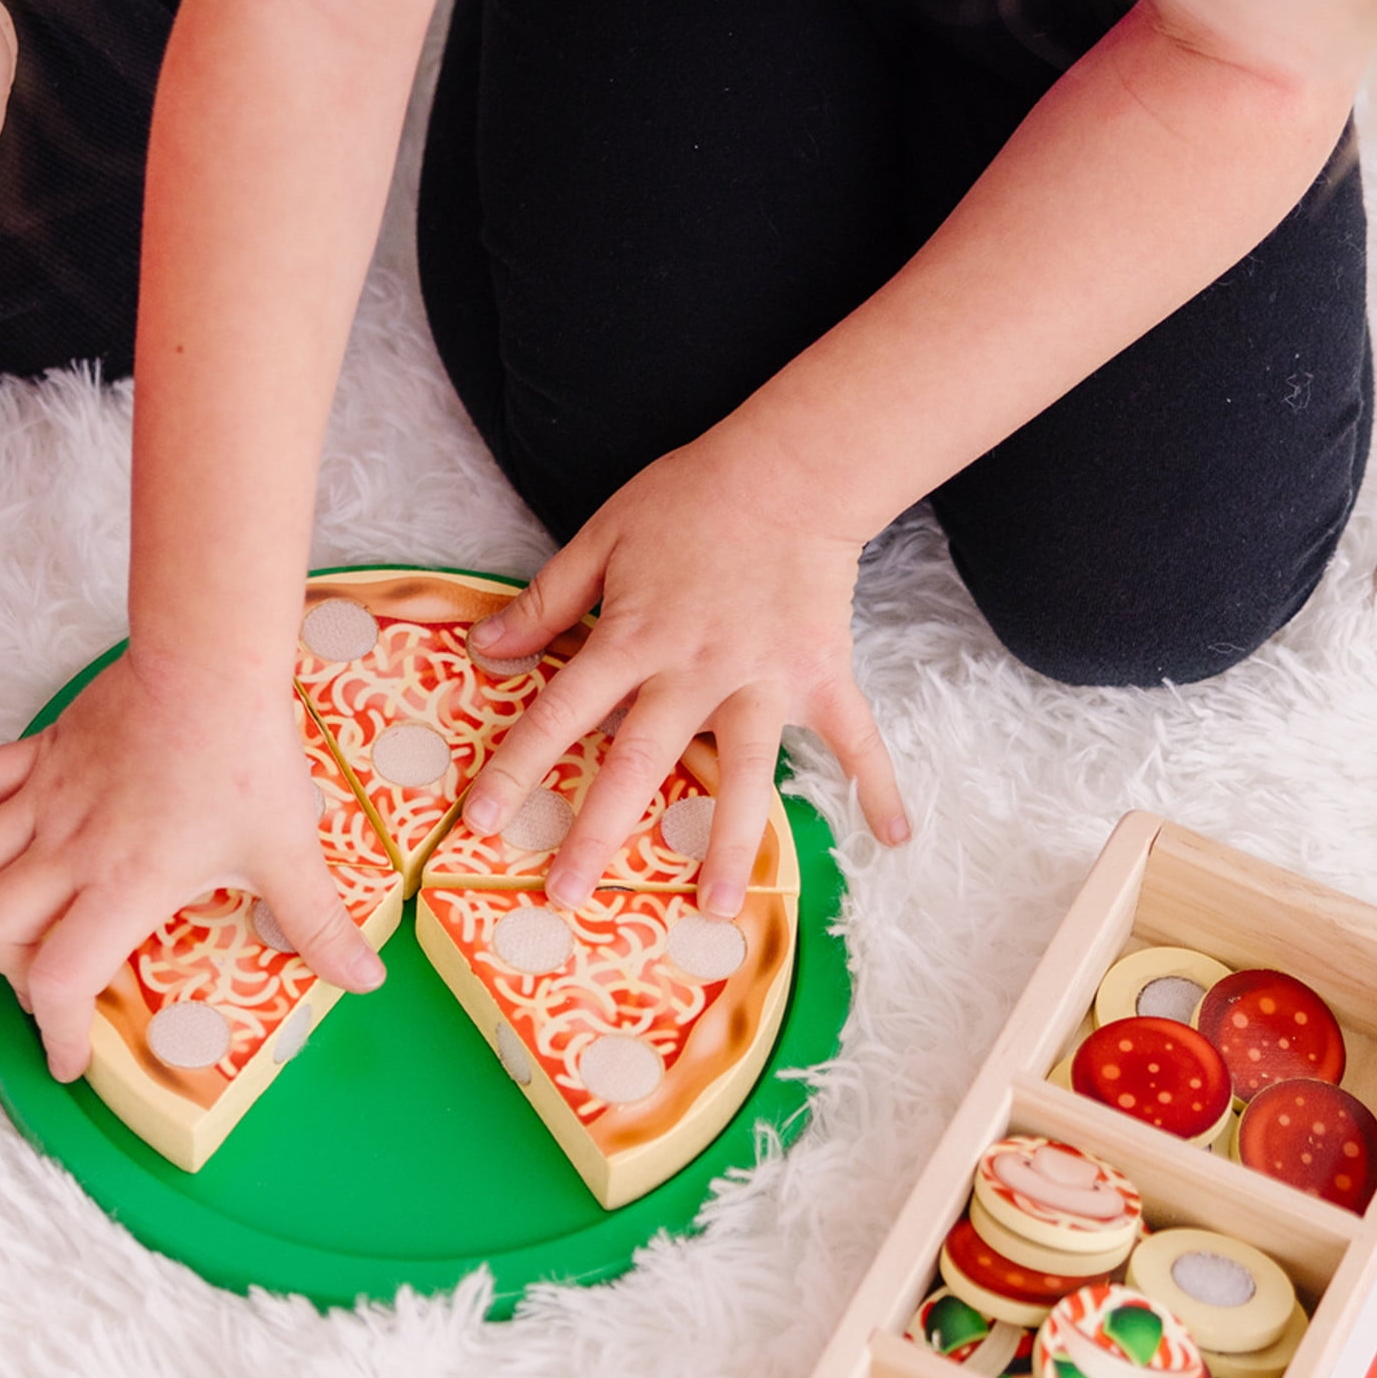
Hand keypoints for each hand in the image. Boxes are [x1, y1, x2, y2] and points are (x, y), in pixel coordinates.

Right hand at [0, 649, 384, 1079]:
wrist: (211, 661)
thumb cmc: (246, 754)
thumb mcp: (288, 850)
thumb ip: (319, 922)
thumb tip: (363, 978)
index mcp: (123, 886)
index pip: (58, 981)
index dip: (55, 1033)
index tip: (70, 1059)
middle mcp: (69, 849)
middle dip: (13, 972)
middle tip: (54, 980)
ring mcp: (47, 798)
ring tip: (24, 916)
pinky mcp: (42, 752)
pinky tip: (9, 836)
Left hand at [460, 429, 909, 916]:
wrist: (791, 467)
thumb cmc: (691, 498)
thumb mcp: (601, 537)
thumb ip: (546, 600)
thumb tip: (484, 648)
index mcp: (632, 640)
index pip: (560, 714)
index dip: (518, 768)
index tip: (483, 821)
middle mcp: (692, 672)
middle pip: (636, 763)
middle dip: (598, 833)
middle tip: (567, 895)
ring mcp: (761, 681)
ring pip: (741, 775)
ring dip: (727, 845)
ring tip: (715, 909)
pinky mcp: (820, 676)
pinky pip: (853, 738)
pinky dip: (879, 785)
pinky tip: (894, 837)